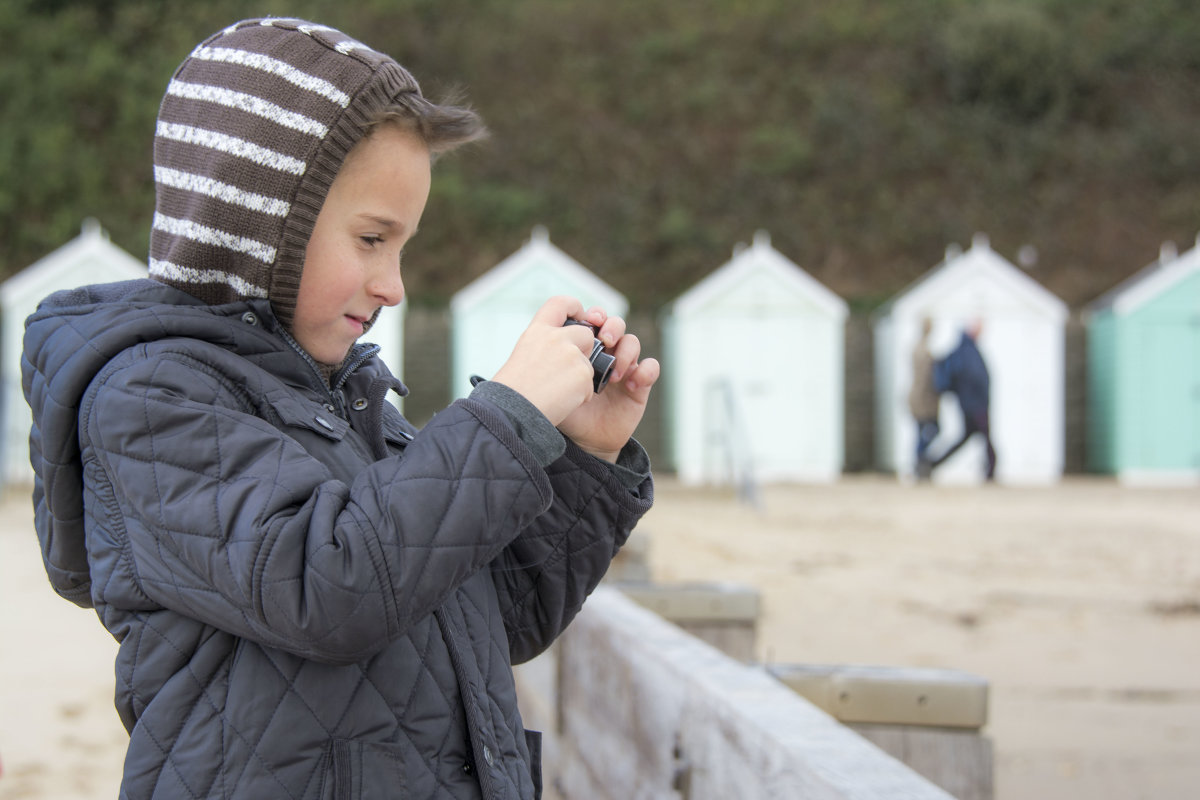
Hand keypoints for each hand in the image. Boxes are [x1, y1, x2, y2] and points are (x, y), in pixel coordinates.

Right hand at [490, 296, 598, 425]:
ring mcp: (571, 355)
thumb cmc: (514, 391)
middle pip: (585, 334)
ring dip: (580, 379)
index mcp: (537, 331)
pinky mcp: (583, 374)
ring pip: (589, 364)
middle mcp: (556, 338)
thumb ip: (545, 345)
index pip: (560, 303)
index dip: (575, 307)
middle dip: (584, 352)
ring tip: (557, 392)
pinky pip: (591, 385)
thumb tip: (567, 347)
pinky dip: (581, 396)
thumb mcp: (524, 356)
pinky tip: (562, 402)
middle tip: (565, 372)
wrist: (513, 412)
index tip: (581, 317)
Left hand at [556, 308, 659, 462]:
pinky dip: (645, 371)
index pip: (592, 320)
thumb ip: (550, 367)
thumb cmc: (567, 412)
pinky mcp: (639, 385)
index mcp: (584, 348)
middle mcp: (606, 354)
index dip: (593, 314)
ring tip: (613, 374)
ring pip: (633, 342)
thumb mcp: (553, 388)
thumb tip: (542, 346)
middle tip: (604, 339)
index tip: (587, 319)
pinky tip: (631, 385)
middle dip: (611, 326)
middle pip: (615, 324)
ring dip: (626, 351)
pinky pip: (651, 367)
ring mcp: (624, 367)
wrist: (584, 442)